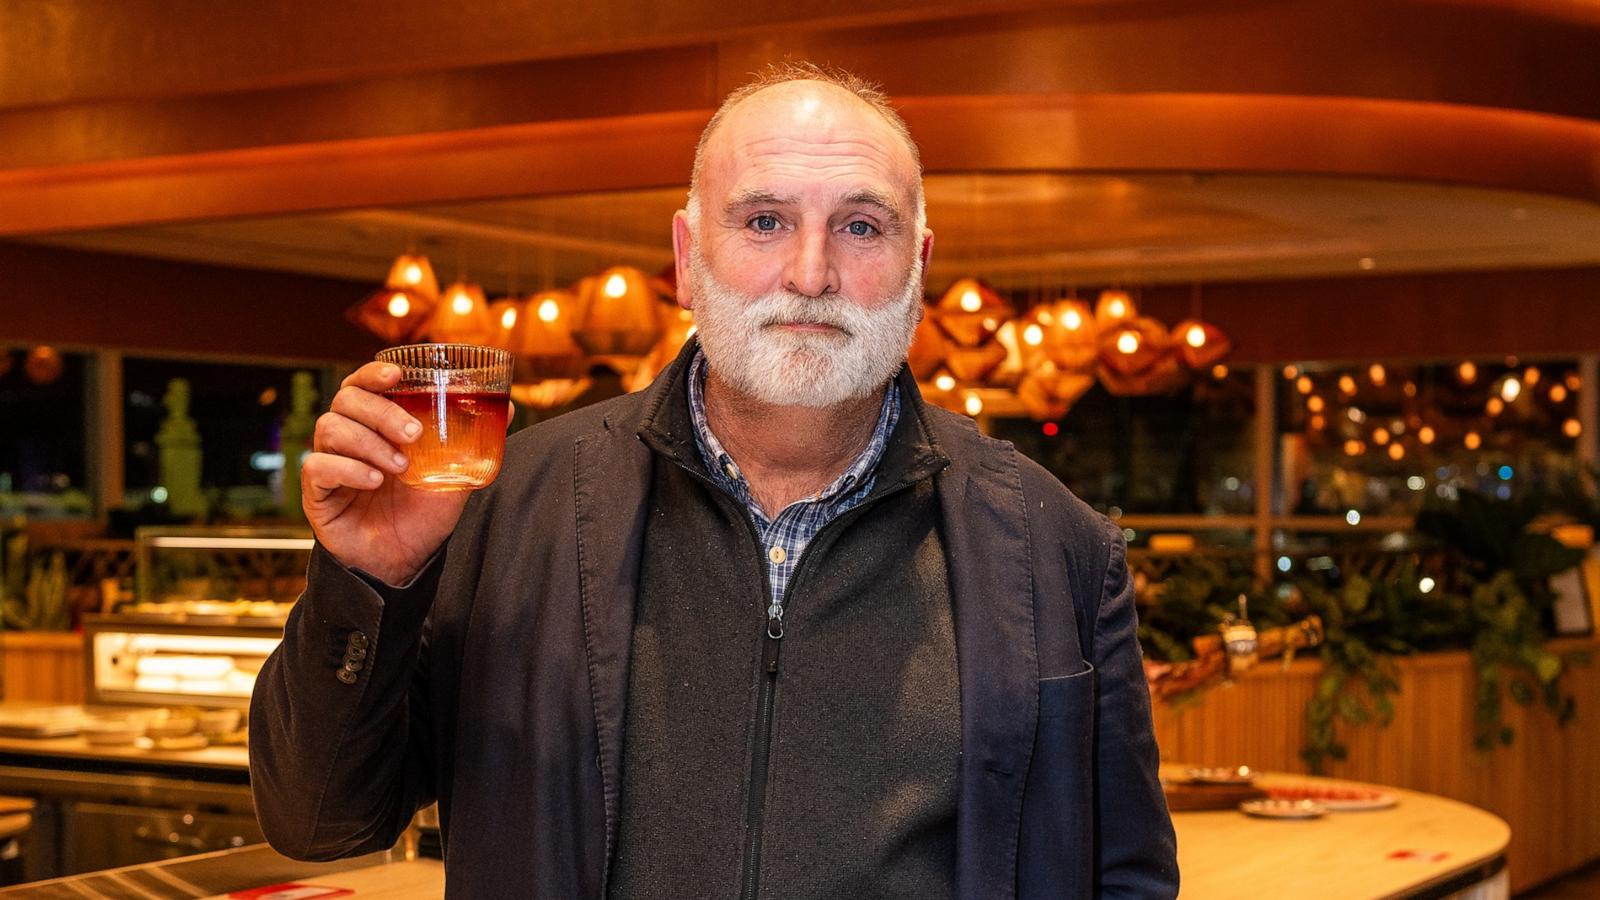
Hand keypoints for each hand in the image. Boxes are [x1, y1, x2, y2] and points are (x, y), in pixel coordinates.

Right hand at [302, 362, 469, 585]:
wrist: (406, 562)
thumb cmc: (424, 513)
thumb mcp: (454, 475)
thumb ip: (473, 442)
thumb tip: (508, 407)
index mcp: (375, 425)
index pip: (363, 385)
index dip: (374, 373)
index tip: (397, 374)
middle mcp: (348, 438)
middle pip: (346, 400)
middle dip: (381, 411)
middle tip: (413, 433)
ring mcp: (329, 463)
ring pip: (330, 428)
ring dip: (368, 442)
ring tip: (400, 466)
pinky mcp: (317, 494)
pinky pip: (317, 467)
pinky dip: (347, 469)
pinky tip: (374, 481)